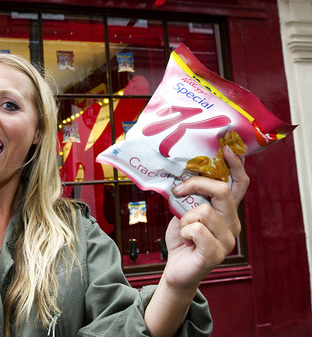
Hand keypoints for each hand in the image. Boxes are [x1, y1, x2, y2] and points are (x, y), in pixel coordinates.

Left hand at [164, 145, 248, 289]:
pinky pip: (197, 230)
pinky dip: (184, 231)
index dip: (236, 166)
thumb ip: (190, 196)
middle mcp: (232, 224)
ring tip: (185, 230)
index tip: (226, 149)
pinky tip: (186, 241)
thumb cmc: (183, 239)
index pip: (239, 185)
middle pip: (222, 191)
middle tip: (179, 190)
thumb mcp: (184, 210)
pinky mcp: (216, 253)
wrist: (177, 267)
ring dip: (185, 218)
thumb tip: (181, 175)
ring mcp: (227, 240)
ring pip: (204, 211)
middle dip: (196, 185)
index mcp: (226, 211)